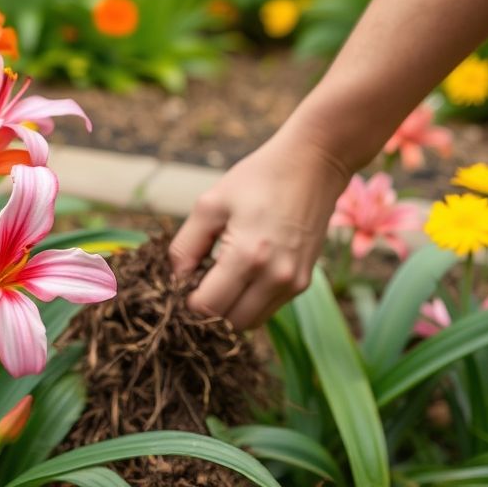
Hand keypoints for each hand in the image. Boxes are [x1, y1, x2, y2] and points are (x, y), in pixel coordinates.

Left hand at [168, 131, 351, 329]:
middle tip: (193, 286)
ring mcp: (294, 283)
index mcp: (248, 256)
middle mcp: (276, 278)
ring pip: (250, 322)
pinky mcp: (303, 282)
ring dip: (228, 311)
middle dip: (206, 312)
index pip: (208, 308)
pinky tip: (237, 277)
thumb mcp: (210, 205)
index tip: (177, 286)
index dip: (186, 303)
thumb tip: (173, 280)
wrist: (314, 164)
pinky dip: (247, 303)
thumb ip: (185, 247)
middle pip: (229, 324)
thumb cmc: (258, 179)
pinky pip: (267, 309)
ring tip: (215, 280)